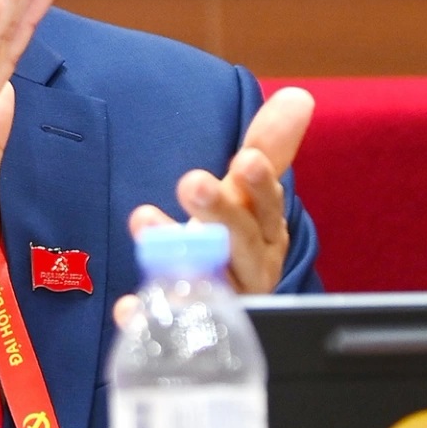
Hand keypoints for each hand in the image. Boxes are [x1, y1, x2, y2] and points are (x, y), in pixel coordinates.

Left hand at [113, 87, 313, 330]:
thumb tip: (298, 96)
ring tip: (144, 220)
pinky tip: (128, 305)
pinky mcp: (188, 332)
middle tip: (192, 183)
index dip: (259, 185)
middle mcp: (250, 271)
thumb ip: (270, 148)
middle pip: (239, 242)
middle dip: (218, 212)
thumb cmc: (240, 240)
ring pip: (205, 281)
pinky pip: (168, 330)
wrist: (228, 311)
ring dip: (176, 254)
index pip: (269, 207)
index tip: (246, 159)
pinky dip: (148, 318)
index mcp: (267, 235)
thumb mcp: (253, 195)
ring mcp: (222, 305)